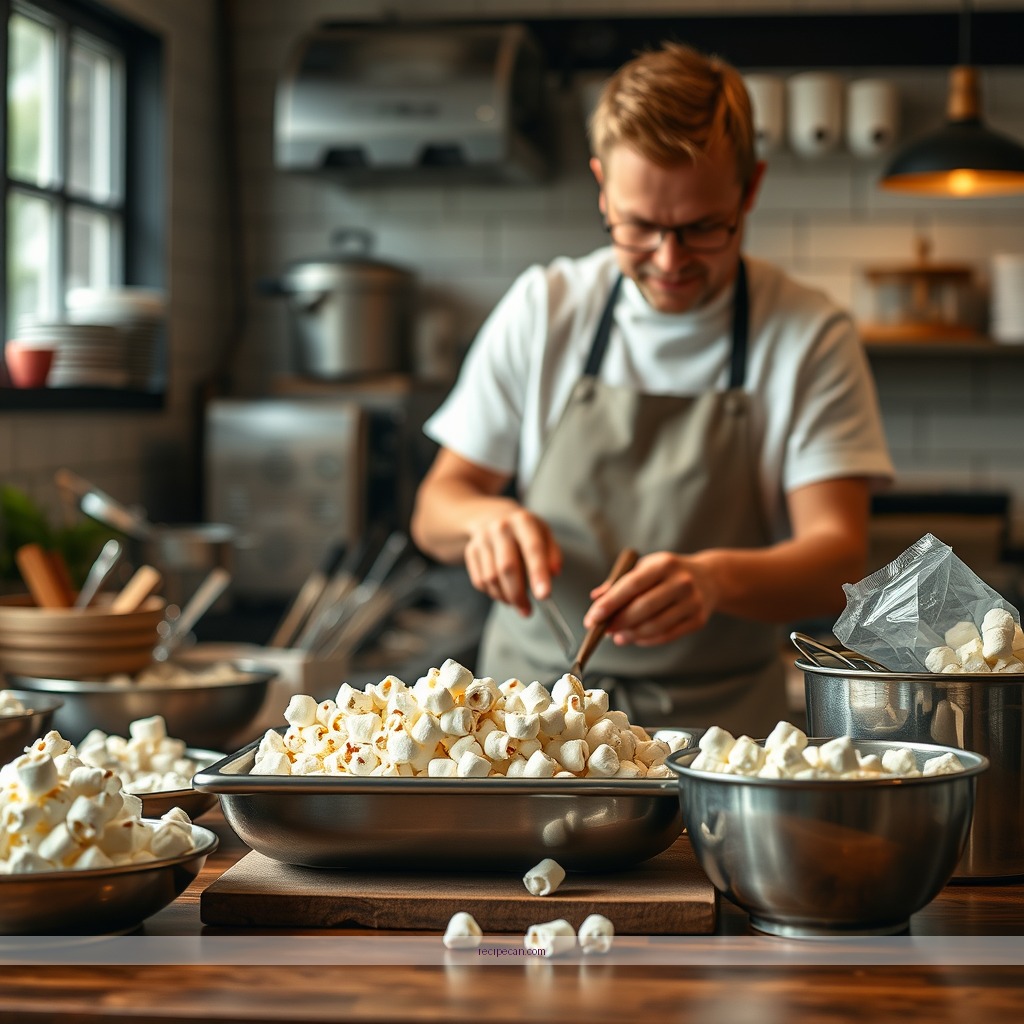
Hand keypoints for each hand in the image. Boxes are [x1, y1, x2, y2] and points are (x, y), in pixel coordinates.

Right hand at [463, 503, 561, 615]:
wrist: (491, 516)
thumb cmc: (524, 531)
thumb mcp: (543, 533)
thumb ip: (552, 552)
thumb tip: (554, 573)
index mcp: (522, 521)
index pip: (532, 548)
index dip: (538, 573)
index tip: (544, 595)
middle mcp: (500, 528)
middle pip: (507, 567)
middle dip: (518, 594)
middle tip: (527, 611)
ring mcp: (482, 539)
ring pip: (491, 578)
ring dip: (505, 597)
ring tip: (517, 602)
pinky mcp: (471, 551)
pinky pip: (480, 581)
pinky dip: (493, 593)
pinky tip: (503, 593)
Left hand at [583, 551, 718, 646]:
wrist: (710, 578)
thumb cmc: (668, 573)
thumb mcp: (646, 568)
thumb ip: (620, 582)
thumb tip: (596, 598)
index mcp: (664, 564)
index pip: (631, 585)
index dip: (610, 603)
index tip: (592, 617)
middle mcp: (681, 581)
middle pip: (643, 608)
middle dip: (618, 622)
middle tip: (602, 630)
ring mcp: (692, 602)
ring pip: (655, 626)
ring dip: (631, 635)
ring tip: (617, 637)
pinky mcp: (698, 620)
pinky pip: (667, 635)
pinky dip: (646, 640)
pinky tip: (635, 638)